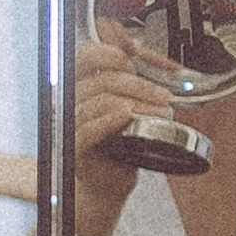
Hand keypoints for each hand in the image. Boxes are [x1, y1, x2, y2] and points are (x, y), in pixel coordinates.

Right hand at [70, 31, 168, 235]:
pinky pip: (89, 128)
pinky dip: (110, 119)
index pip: (88, 55)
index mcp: (82, 85)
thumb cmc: (119, 144)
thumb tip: (148, 52)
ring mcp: (71, 124)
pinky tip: (127, 116)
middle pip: (102, 78)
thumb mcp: (130, 103)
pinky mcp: (75, 147)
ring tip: (161, 114)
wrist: (110, 183)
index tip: (139, 61)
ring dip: (138, 103)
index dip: (114, 52)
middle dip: (139, 84)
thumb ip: (133, 76)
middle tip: (163, 96)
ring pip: (102, 100)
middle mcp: (72, 101)